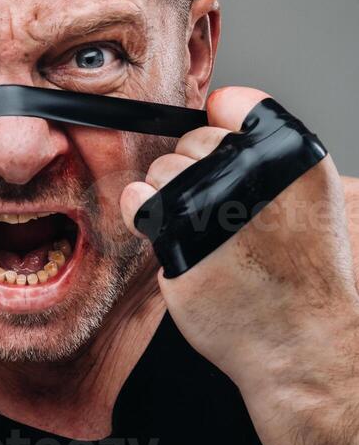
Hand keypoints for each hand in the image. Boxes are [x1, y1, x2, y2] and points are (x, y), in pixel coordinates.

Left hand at [120, 86, 358, 439]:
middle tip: (217, 211)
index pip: (230, 103)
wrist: (298, 341)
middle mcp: (249, 171)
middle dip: (193, 168)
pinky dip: (142, 212)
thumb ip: (264, 145)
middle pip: (190, 140)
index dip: (217, 126)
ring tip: (200, 230)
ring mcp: (210, 204)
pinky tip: (167, 233)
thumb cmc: (301, 270)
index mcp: (289, 153)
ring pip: (161, 169)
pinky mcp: (176, 239)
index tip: (218, 153)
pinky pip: (138, 201)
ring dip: (168, 194)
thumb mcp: (307, 192)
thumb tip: (216, 105)